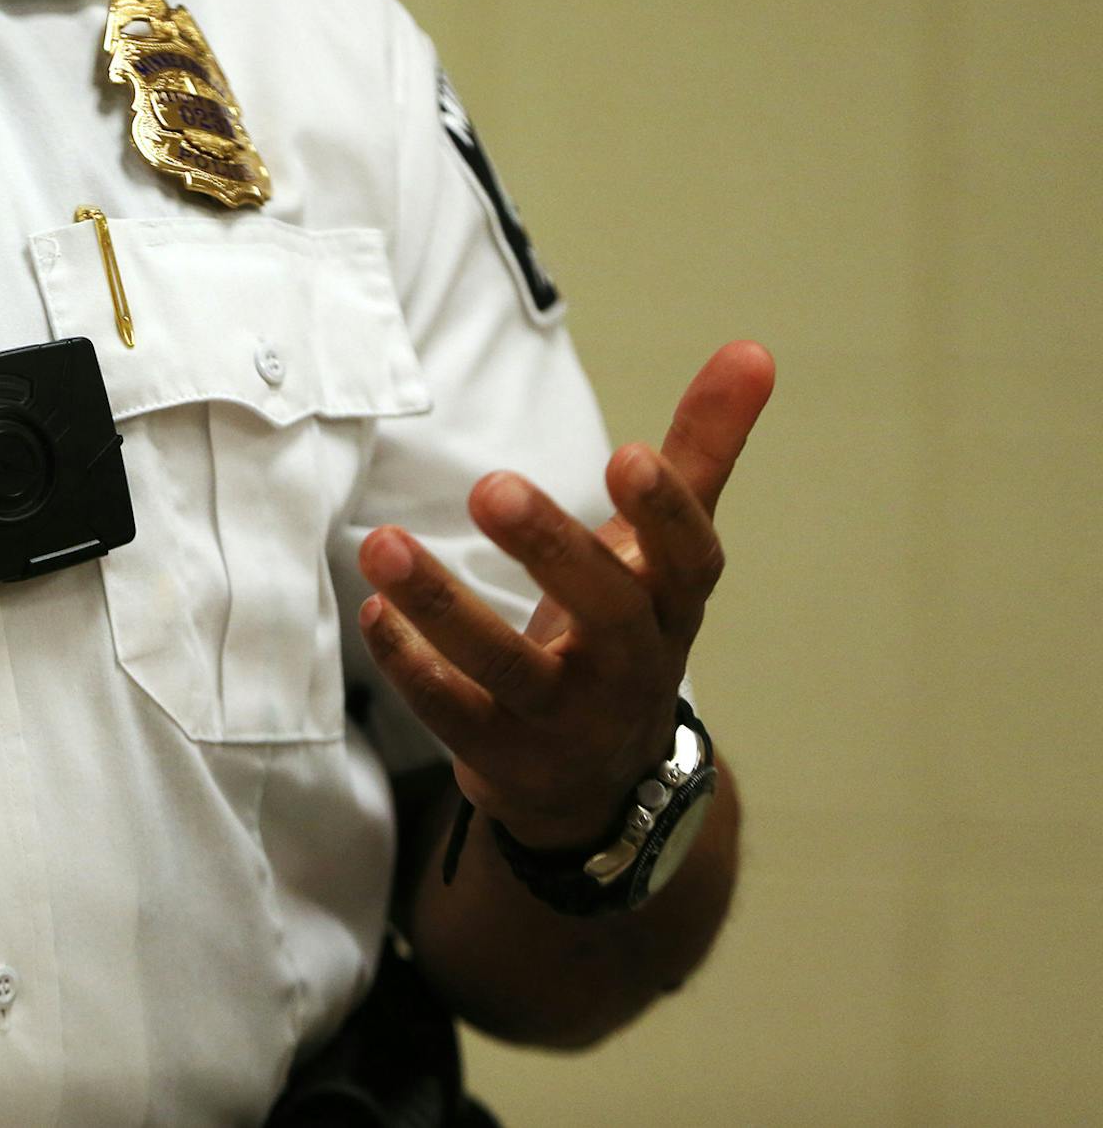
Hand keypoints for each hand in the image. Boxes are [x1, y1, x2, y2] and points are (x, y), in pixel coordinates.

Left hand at [358, 341, 774, 848]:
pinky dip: (412, 667)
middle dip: (550, 548)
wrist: (602, 782)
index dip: (665, 512)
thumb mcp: (666, 551)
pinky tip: (374, 611)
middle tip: (489, 484)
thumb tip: (754, 347)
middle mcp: (630, 666)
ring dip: (442, 607)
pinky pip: (453, 715)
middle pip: (603, 611)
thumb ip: (699, 452)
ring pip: (508, 668)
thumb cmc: (627, 631)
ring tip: (381, 543)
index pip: (687, 558)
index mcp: (672, 604)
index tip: (630, 454)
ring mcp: (566, 720)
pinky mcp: (503, 757)